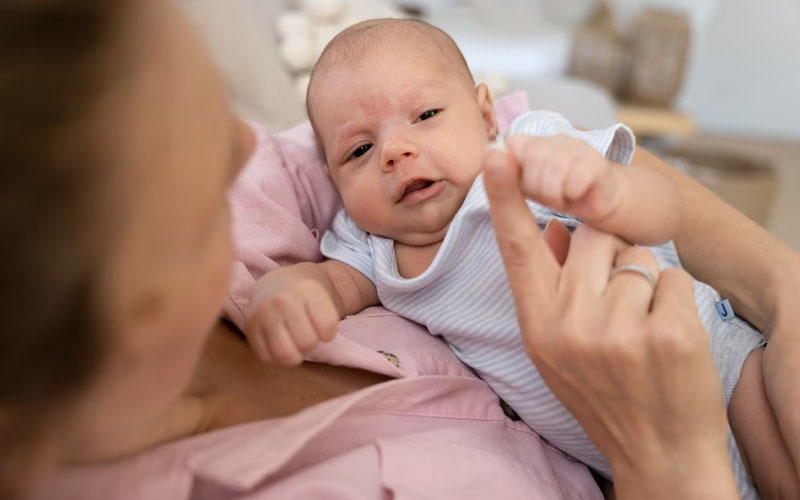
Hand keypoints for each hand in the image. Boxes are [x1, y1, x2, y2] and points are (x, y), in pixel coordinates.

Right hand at [244, 268, 339, 364]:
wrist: (277, 284)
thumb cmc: (306, 299)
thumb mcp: (324, 299)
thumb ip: (329, 321)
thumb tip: (321, 343)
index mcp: (309, 290)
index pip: (327, 329)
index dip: (327, 334)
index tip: (322, 325)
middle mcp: (284, 299)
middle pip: (307, 343)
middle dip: (310, 344)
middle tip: (306, 333)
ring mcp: (264, 311)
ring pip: (285, 354)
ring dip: (294, 355)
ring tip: (294, 343)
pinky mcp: (249, 325)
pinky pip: (266, 357)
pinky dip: (276, 358)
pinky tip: (279, 344)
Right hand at [482, 147, 737, 498]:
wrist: (657, 453)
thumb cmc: (605, 394)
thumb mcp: (557, 348)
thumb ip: (552, 286)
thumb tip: (554, 227)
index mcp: (537, 324)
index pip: (517, 248)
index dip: (506, 197)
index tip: (497, 154)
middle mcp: (570, 325)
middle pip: (594, 236)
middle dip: (611, 254)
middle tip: (617, 305)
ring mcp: (619, 332)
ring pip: (638, 257)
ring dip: (646, 283)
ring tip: (642, 329)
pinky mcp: (669, 335)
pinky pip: (676, 279)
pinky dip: (676, 301)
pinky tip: (667, 339)